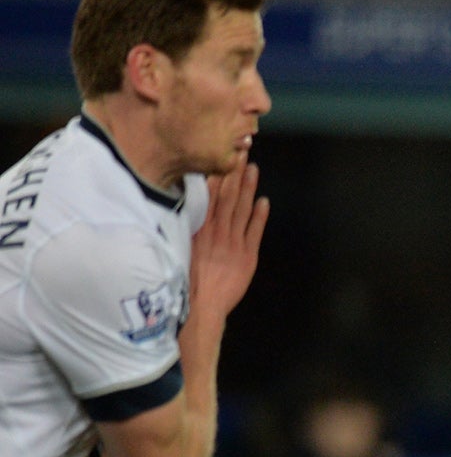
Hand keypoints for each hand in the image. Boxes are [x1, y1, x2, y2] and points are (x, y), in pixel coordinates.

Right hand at [189, 159, 268, 318]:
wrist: (201, 304)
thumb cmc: (187, 278)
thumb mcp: (181, 246)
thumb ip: (187, 226)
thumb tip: (186, 205)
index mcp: (198, 227)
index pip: (209, 195)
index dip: (218, 174)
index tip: (222, 156)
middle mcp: (216, 231)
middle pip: (227, 196)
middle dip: (234, 173)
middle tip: (241, 152)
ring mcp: (233, 242)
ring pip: (241, 209)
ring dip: (248, 188)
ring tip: (253, 168)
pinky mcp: (247, 256)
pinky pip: (255, 231)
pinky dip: (260, 215)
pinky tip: (264, 200)